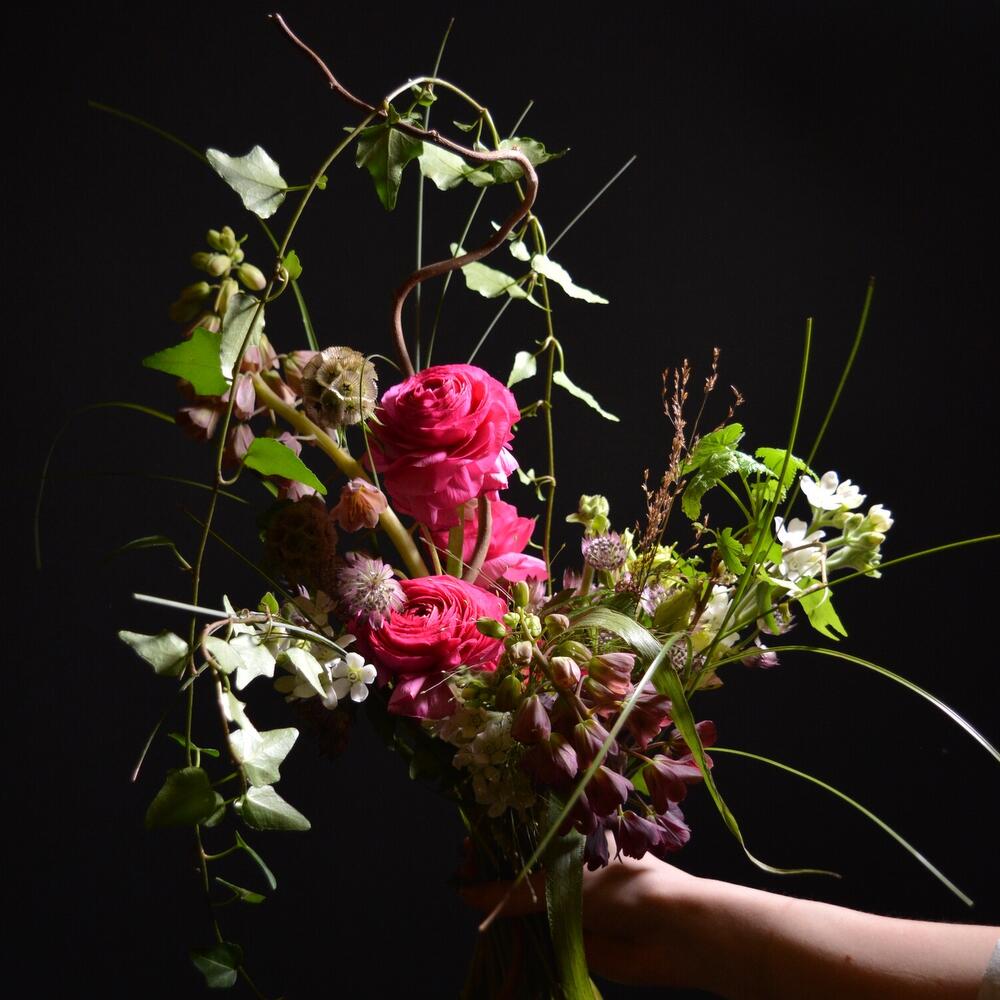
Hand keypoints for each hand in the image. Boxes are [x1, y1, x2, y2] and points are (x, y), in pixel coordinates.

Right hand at [459, 843, 704, 988]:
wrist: (673, 934)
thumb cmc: (628, 889)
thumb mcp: (566, 883)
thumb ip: (516, 892)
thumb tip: (469, 892)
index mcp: (575, 835)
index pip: (527, 829)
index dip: (498, 834)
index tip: (470, 842)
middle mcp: (570, 863)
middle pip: (522, 863)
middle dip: (493, 868)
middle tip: (463, 870)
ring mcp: (569, 898)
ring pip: (525, 897)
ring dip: (499, 899)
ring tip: (468, 894)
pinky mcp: (571, 932)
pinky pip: (535, 928)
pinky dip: (513, 928)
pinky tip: (489, 926)